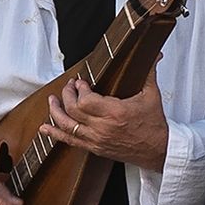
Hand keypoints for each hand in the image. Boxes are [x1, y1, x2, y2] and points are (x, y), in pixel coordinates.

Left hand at [39, 68, 168, 171]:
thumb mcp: (152, 95)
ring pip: (67, 126)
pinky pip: (70, 142)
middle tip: (69, 87)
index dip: (79, 89)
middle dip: (67, 95)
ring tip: (52, 101)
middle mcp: (103, 128)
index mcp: (115, 113)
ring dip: (56, 111)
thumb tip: (155, 53)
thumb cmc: (155, 125)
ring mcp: (97, 140)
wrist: (159, 151)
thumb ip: (149, 71)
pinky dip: (55, 134)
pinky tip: (45, 128)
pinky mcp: (95, 148)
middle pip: (73, 110)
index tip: (81, 82)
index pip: (86, 100)